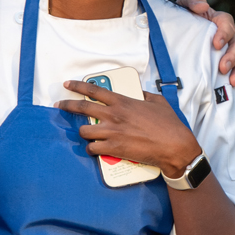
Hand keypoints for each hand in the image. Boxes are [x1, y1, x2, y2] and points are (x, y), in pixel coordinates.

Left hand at [58, 80, 200, 178]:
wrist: (174, 146)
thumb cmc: (169, 125)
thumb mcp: (157, 102)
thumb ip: (144, 95)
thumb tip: (139, 93)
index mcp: (123, 102)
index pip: (94, 90)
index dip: (78, 86)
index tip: (67, 84)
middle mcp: (113, 115)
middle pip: (82, 108)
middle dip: (67, 106)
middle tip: (60, 105)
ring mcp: (112, 133)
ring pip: (84, 132)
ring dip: (83, 133)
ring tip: (87, 134)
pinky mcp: (113, 149)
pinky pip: (92, 149)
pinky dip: (92, 149)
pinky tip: (95, 149)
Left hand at [176, 0, 234, 96]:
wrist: (171, 33)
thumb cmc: (180, 17)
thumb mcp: (182, 5)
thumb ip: (192, 0)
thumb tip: (203, 6)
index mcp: (218, 21)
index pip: (227, 24)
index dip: (224, 33)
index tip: (216, 44)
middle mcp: (226, 38)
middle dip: (233, 57)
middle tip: (223, 67)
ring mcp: (226, 54)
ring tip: (233, 82)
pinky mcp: (224, 68)